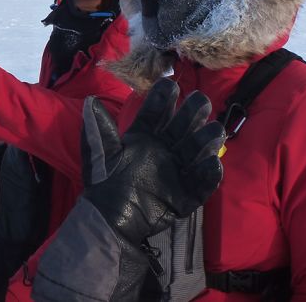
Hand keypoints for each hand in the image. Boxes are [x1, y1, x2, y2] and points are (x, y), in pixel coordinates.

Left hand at [81, 78, 224, 244]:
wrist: (110, 220)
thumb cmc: (104, 183)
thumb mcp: (101, 155)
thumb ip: (99, 129)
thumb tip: (91, 101)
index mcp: (144, 137)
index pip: (156, 112)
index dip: (163, 98)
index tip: (170, 84)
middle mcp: (164, 149)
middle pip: (183, 125)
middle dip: (193, 112)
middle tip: (200, 101)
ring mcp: (177, 171)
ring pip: (197, 150)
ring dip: (207, 139)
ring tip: (214, 130)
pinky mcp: (185, 195)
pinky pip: (202, 183)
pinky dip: (209, 174)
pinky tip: (213, 164)